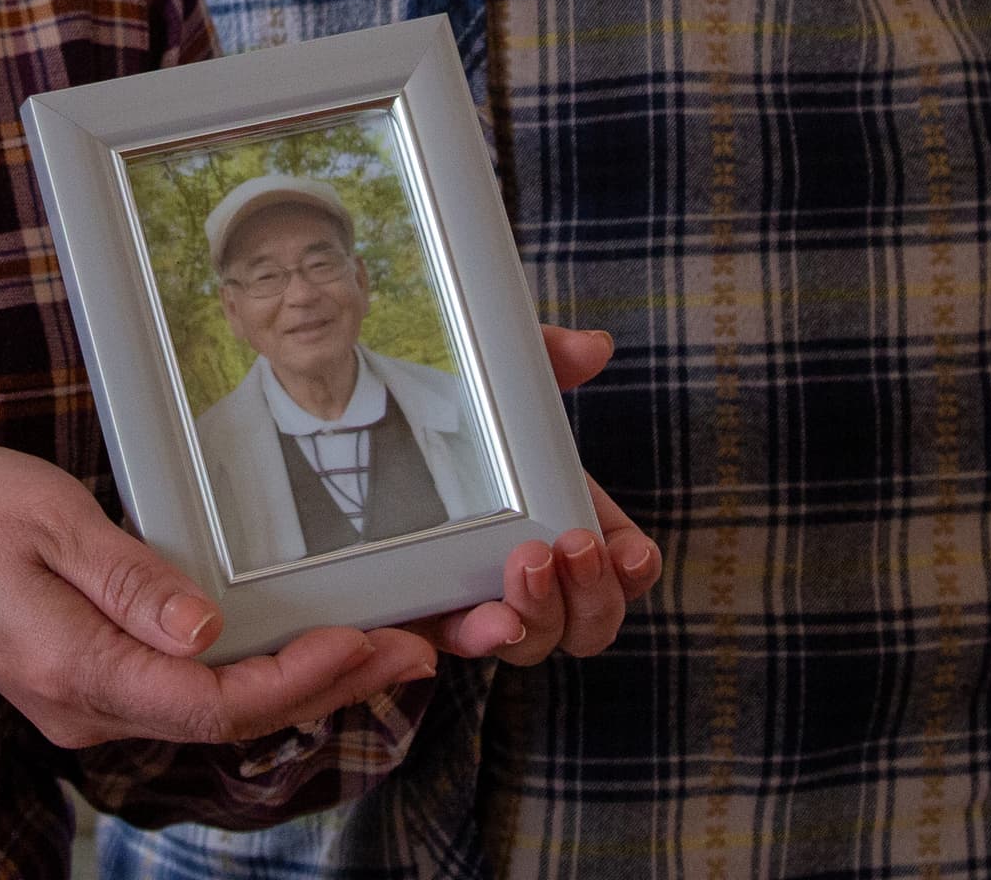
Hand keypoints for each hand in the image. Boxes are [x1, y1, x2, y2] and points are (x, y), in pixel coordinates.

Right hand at [0, 443, 437, 745]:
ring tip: (388, 644)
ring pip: (220, 709)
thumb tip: (208, 628)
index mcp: (84, 671)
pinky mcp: (93, 683)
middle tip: (422, 647)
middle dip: (334, 685)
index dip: (304, 678)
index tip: (373, 640)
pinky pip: (192, 693)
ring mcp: (92, 704)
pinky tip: (302, 642)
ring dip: (305, 681)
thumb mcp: (44, 520)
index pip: (219, 699)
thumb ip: (128, 576)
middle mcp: (95, 707)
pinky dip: (258, 671)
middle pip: (235, 716)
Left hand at [407, 326, 658, 666]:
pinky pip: (464, 643)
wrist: (357, 423)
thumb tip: (592, 347)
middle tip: (572, 543)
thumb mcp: (497, 380)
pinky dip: (485, 637)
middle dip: (594, 594)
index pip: (621, 566)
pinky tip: (493, 620)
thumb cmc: (447, 408)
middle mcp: (535, 573)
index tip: (630, 551)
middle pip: (592, 621)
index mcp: (567, 522)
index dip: (632, 568)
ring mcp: (484, 599)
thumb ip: (545, 361)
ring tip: (528, 562)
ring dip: (545, 613)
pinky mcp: (431, 614)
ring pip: (538, 640)